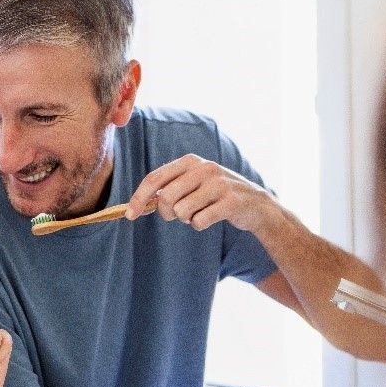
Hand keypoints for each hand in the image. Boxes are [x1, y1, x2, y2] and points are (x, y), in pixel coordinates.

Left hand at [125, 154, 276, 233]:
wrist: (255, 205)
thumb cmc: (216, 196)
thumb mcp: (192, 184)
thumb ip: (168, 189)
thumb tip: (137, 205)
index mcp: (190, 161)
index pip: (155, 178)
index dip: (139, 197)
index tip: (130, 215)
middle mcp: (204, 168)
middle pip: (166, 198)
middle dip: (167, 213)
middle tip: (179, 215)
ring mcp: (219, 183)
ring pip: (182, 212)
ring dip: (188, 219)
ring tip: (201, 212)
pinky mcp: (230, 201)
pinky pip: (199, 222)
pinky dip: (201, 225)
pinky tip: (212, 217)